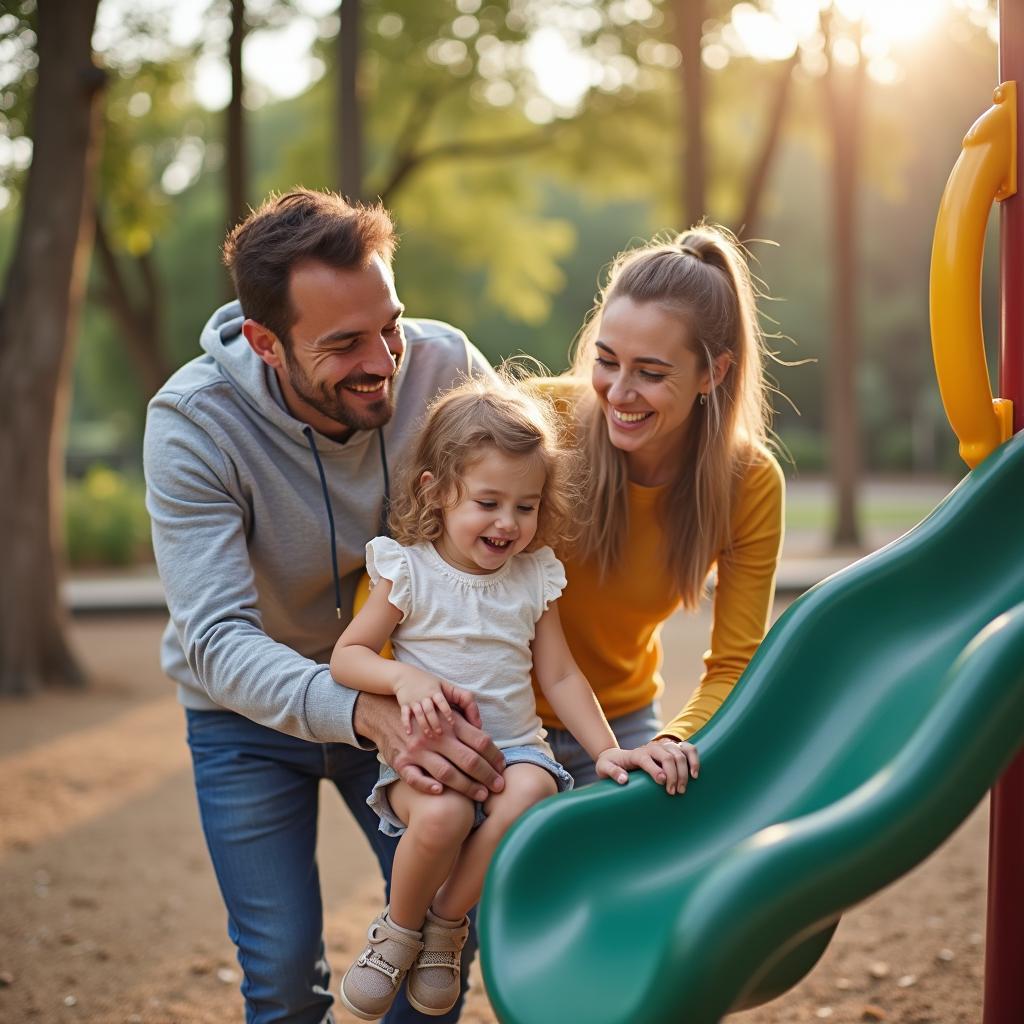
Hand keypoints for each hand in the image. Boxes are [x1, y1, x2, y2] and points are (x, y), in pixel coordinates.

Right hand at [353, 692, 503, 800]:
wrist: (383, 711)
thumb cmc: (423, 711)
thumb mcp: (443, 705)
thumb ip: (466, 715)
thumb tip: (485, 731)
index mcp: (449, 722)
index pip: (480, 740)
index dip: (495, 756)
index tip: (503, 768)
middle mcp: (435, 737)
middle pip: (468, 759)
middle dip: (487, 775)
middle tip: (499, 787)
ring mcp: (417, 751)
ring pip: (446, 772)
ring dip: (467, 786)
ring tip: (481, 795)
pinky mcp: (401, 762)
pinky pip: (415, 778)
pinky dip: (428, 786)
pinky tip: (441, 792)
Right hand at [393, 668, 480, 736]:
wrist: (405, 676)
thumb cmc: (432, 684)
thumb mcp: (448, 687)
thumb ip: (465, 701)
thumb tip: (479, 723)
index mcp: (436, 691)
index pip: (442, 701)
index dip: (447, 712)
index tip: (452, 723)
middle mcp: (425, 695)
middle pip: (429, 709)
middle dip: (434, 722)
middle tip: (440, 734)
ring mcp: (414, 700)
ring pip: (418, 713)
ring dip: (423, 725)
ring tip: (429, 736)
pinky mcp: (404, 704)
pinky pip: (404, 714)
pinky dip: (406, 723)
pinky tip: (409, 733)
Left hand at [595, 739, 699, 794]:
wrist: (615, 756)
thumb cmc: (609, 765)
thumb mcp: (604, 768)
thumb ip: (612, 773)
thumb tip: (624, 780)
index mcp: (636, 754)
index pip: (647, 758)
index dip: (655, 769)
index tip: (662, 782)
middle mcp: (651, 748)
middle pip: (667, 756)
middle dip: (673, 774)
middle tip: (673, 793)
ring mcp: (662, 747)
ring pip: (679, 752)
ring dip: (684, 770)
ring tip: (682, 788)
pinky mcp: (670, 750)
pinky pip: (687, 749)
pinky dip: (694, 759)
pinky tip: (695, 774)